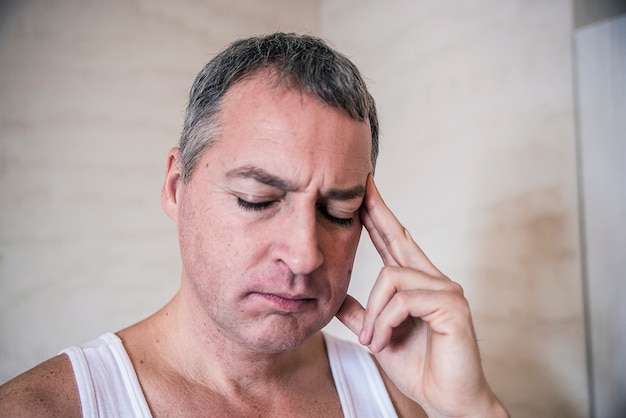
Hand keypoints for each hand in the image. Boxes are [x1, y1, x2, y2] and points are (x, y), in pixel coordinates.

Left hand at [336, 175, 505, 416]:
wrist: (448, 401)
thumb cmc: (419, 367)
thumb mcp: (379, 336)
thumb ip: (361, 315)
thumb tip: (336, 297)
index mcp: (417, 285)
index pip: (395, 243)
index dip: (379, 216)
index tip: (365, 192)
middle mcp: (434, 280)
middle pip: (400, 237)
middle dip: (378, 212)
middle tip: (362, 186)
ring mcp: (446, 290)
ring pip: (392, 277)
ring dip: (374, 313)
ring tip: (372, 340)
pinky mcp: (453, 306)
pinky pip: (405, 300)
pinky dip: (386, 321)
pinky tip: (384, 341)